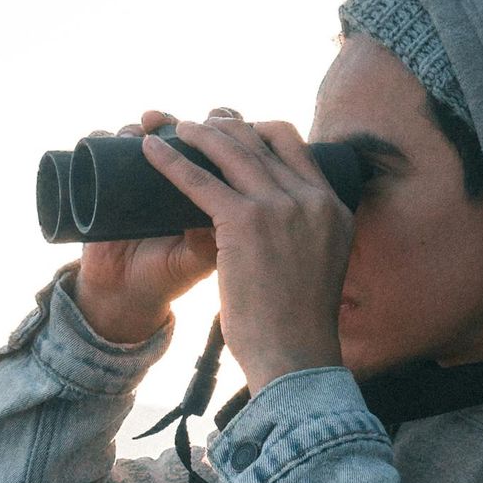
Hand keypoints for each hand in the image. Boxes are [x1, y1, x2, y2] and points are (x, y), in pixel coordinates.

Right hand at [71, 111, 217, 346]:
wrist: (125, 293)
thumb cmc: (168, 275)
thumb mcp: (196, 260)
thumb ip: (212, 239)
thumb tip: (224, 210)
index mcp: (204, 187)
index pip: (216, 144)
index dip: (218, 125)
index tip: (215, 116)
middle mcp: (172, 176)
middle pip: (180, 130)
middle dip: (178, 120)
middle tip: (175, 122)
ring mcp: (139, 177)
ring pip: (143, 132)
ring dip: (146, 122)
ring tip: (146, 126)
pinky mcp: (104, 183)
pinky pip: (100, 150)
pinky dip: (101, 138)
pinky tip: (105, 137)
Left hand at [142, 111, 351, 391]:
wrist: (296, 357)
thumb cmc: (300, 327)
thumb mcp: (321, 268)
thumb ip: (309, 240)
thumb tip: (291, 234)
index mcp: (332, 207)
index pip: (295, 147)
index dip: (260, 131)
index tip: (238, 131)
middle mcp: (311, 199)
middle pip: (262, 140)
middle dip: (227, 126)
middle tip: (200, 125)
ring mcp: (279, 207)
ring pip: (232, 150)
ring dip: (199, 133)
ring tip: (175, 128)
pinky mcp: (245, 222)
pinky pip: (200, 180)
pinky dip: (171, 160)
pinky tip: (151, 150)